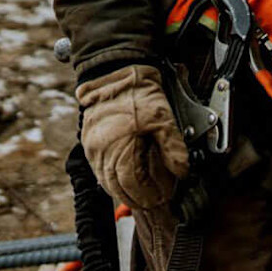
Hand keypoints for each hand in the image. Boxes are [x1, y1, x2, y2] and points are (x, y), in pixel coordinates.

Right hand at [76, 64, 190, 210]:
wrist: (115, 70)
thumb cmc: (138, 91)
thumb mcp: (164, 116)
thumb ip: (173, 147)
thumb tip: (181, 171)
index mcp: (119, 147)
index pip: (133, 184)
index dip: (150, 194)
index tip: (165, 196)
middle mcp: (101, 152)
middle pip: (118, 187)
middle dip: (139, 197)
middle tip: (156, 200)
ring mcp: (93, 148)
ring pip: (107, 181)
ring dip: (125, 191)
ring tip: (143, 195)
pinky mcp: (89, 142)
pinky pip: (100, 170)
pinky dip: (113, 179)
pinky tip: (124, 180)